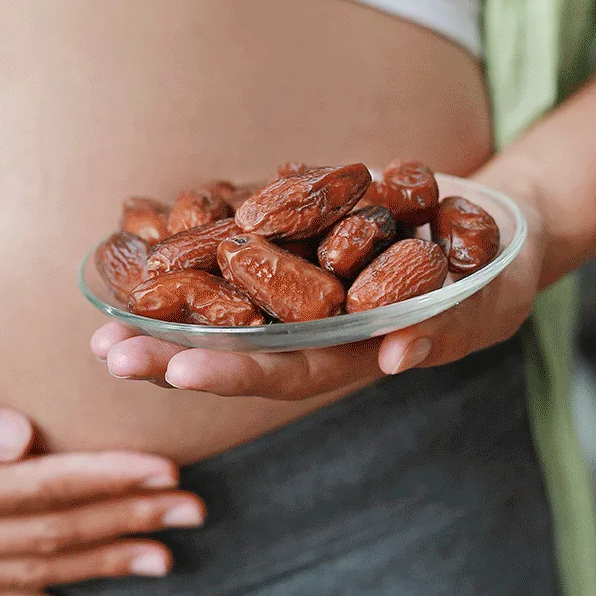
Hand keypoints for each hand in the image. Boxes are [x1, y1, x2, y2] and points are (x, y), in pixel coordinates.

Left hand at [91, 184, 546, 397]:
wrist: (490, 225)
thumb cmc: (492, 275)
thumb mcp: (480, 301)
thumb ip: (441, 328)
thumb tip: (395, 356)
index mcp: (348, 352)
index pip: (281, 371)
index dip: (231, 371)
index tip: (178, 369)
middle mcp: (310, 325)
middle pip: (231, 345)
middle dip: (168, 352)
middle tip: (108, 352)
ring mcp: (295, 285)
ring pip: (219, 303)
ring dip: (163, 311)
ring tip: (103, 317)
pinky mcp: (292, 239)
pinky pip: (232, 247)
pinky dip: (187, 247)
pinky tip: (140, 242)